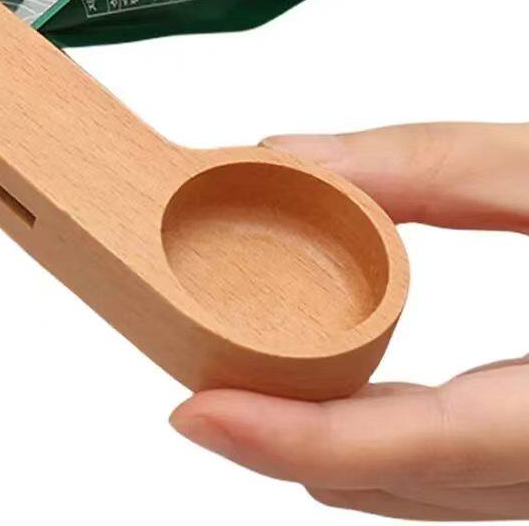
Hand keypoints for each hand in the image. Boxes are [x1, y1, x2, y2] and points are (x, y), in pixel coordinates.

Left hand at [171, 123, 528, 519]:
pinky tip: (335, 385)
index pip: (415, 445)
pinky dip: (380, 442)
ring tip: (244, 371)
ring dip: (326, 445)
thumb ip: (435, 164)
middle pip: (396, 484)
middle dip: (287, 437)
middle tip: (197, 365)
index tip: (194, 412)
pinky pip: (453, 481)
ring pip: (420, 497)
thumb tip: (292, 156)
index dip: (291, 439)